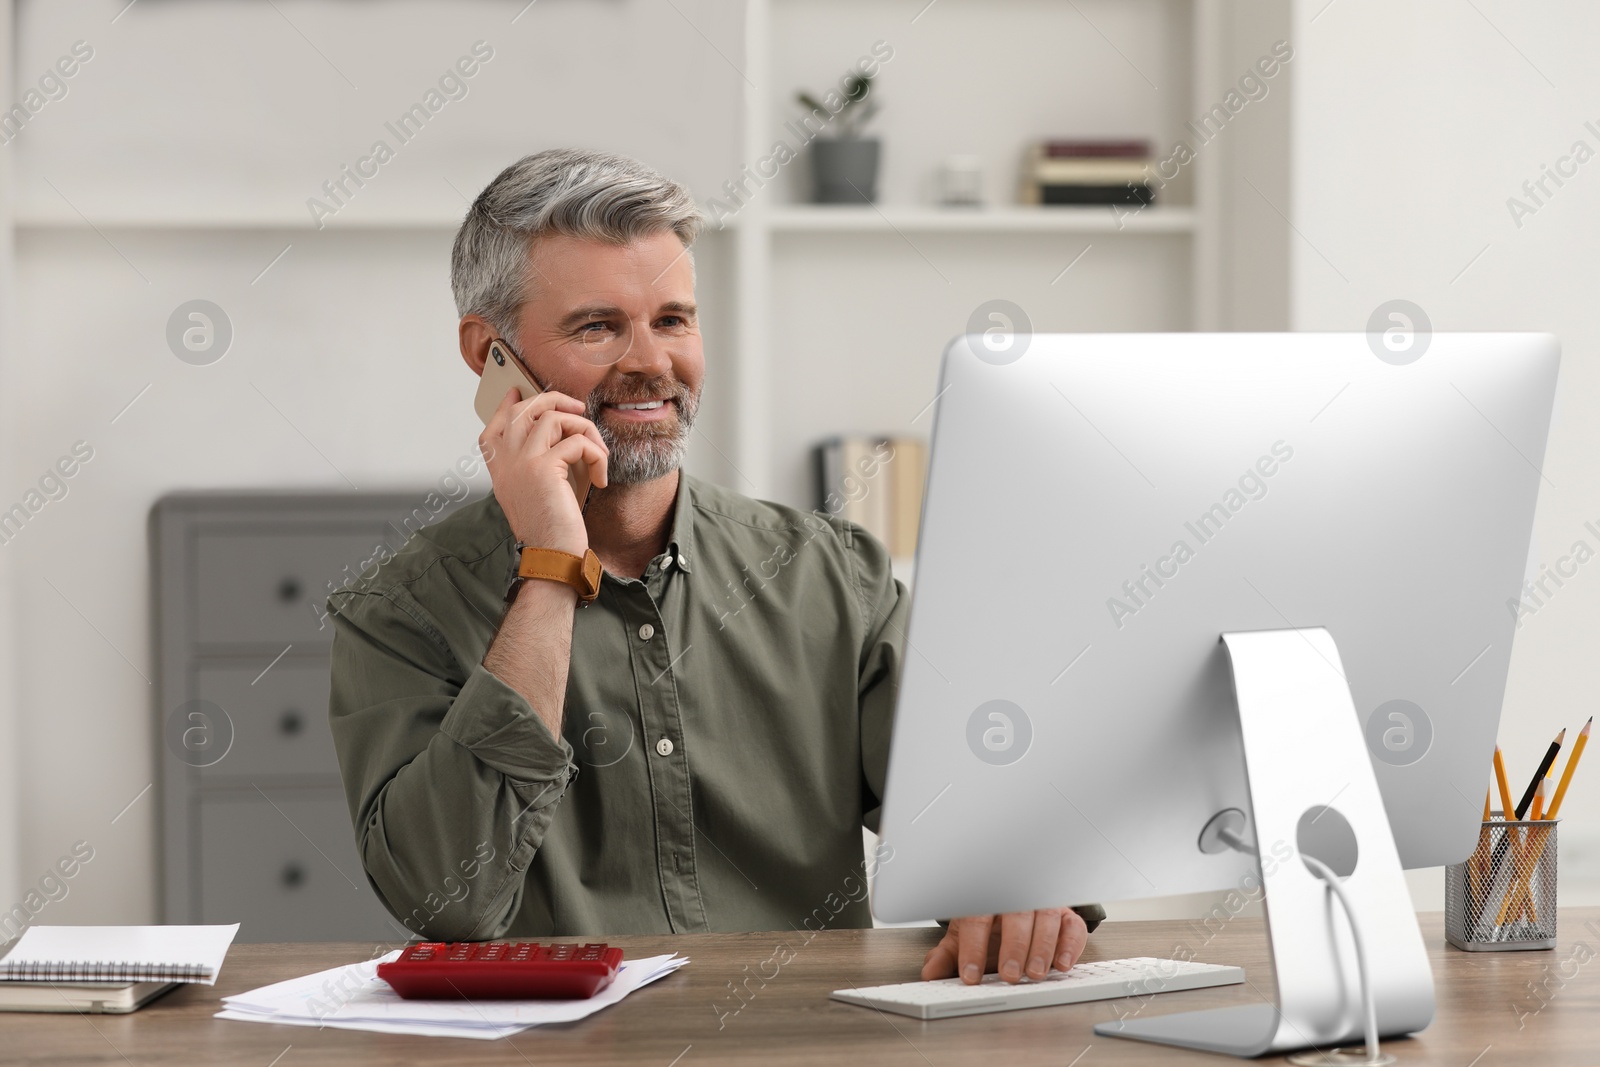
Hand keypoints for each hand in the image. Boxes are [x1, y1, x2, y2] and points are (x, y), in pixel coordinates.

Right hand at [480, 386, 608, 555]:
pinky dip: (596, 455)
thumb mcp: (533, 492)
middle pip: (525, 409)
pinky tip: (600, 477)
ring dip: (586, 430)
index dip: (507, 405)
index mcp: (499, 468)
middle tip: (578, 410)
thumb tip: (554, 436)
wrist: (551, 555)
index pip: (494, 425)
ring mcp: (521, 461)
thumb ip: (533, 464)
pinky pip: (578, 442)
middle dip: (555, 401)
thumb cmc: (549, 528)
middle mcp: (505, 461)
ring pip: (555, 418)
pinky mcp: (543, 467)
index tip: (518, 391)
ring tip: (597, 454)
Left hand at [920, 908, 1088, 984]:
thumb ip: (948, 954)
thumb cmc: (989, 920)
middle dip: (1013, 946)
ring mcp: (1043, 903)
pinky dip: (1070, 945)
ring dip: (1042, 947)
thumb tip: (930, 973)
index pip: (976, 918)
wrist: (1016, 899)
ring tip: (1034, 973)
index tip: (970, 974)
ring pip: (1046, 919)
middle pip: (1015, 915)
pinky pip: (1072, 926)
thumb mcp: (964, 933)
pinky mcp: (1066, 915)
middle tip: (1009, 975)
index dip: (973, 947)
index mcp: (985, 898)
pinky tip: (1062, 964)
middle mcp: (1016, 896)